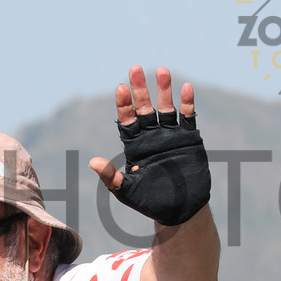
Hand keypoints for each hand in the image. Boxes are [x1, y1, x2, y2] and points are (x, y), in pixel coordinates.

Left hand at [89, 66, 210, 226]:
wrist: (180, 210)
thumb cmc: (149, 201)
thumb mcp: (127, 190)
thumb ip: (111, 176)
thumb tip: (92, 162)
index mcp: (134, 146)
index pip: (127, 120)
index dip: (124, 105)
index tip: (120, 88)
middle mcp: (151, 136)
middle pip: (144, 108)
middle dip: (140, 89)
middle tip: (135, 69)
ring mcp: (170, 136)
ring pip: (166, 108)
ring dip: (164, 90)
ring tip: (161, 71)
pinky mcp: (188, 139)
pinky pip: (187, 117)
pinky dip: (187, 103)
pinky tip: (185, 88)